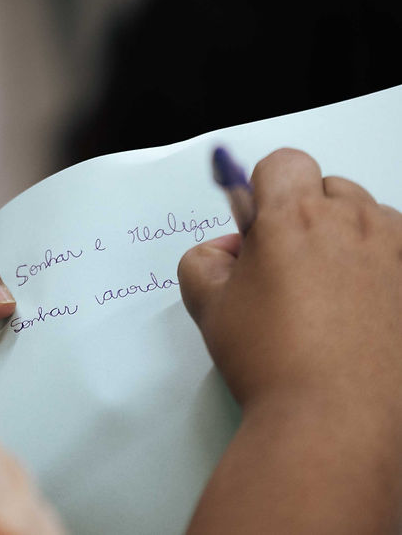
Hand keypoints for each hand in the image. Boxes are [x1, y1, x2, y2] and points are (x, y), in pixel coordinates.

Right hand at [178, 148, 401, 532]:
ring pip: (369, 220)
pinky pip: (397, 256)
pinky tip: (359, 313)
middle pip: (329, 188)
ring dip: (346, 240)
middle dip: (305, 215)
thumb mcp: (208, 306)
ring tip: (326, 295)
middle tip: (286, 266)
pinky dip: (380, 270)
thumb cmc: (274, 363)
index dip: (264, 188)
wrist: (333, 420)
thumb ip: (202, 261)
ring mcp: (397, 252)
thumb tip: (223, 253)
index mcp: (293, 217)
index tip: (257, 221)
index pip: (283, 164)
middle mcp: (354, 223)